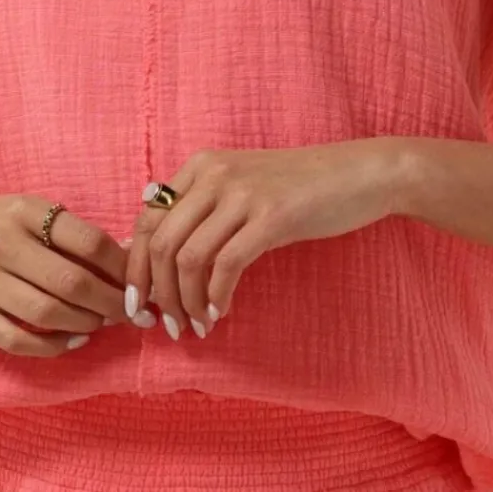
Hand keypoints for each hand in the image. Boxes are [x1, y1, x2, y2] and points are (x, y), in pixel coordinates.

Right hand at [0, 194, 157, 357]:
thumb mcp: (28, 212)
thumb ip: (69, 231)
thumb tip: (126, 260)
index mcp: (26, 211)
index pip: (87, 241)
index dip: (120, 268)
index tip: (138, 283)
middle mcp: (3, 243)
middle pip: (71, 282)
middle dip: (110, 302)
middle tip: (131, 313)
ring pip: (47, 312)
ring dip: (85, 323)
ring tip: (103, 323)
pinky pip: (17, 338)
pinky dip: (52, 345)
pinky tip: (73, 340)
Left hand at [123, 139, 402, 340]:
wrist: (358, 174)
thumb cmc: (298, 189)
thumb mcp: (241, 188)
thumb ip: (201, 210)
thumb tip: (153, 257)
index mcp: (200, 165)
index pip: (146, 221)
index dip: (134, 270)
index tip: (138, 307)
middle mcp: (214, 173)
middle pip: (160, 244)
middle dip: (155, 294)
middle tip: (165, 326)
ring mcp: (242, 193)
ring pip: (189, 259)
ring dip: (186, 302)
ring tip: (196, 325)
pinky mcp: (271, 216)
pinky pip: (227, 265)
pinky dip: (217, 297)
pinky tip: (221, 313)